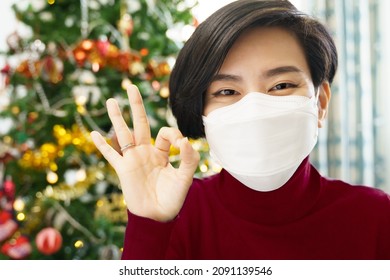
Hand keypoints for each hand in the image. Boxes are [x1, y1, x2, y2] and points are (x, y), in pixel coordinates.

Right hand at [90, 85, 199, 221]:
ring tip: (111, 101)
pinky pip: (110, 155)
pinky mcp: (123, 170)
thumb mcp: (185, 176)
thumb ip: (188, 158)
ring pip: (123, 134)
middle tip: (131, 87)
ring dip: (116, 118)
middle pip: (139, 124)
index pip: (163, 132)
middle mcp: (145, 152)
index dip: (173, 133)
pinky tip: (94, 133)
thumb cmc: (173, 197)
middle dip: (136, 106)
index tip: (180, 142)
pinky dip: (102, 145)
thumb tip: (184, 139)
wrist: (158, 216)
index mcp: (161, 152)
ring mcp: (133, 159)